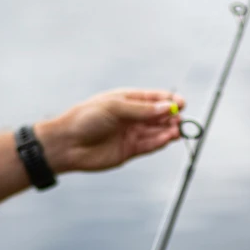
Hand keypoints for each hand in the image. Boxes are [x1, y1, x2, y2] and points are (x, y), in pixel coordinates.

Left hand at [35, 88, 185, 173]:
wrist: (68, 144)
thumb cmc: (86, 119)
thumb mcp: (115, 108)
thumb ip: (141, 110)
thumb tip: (167, 108)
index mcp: (127, 100)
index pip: (154, 98)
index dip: (169, 100)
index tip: (182, 103)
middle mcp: (131, 117)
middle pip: (159, 115)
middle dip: (172, 116)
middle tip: (181, 118)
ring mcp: (131, 134)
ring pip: (156, 131)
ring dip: (169, 130)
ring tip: (178, 129)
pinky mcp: (129, 151)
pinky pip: (150, 145)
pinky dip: (160, 142)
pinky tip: (169, 138)